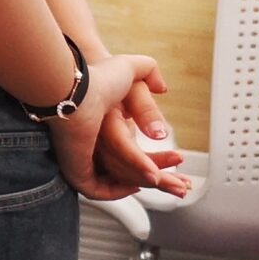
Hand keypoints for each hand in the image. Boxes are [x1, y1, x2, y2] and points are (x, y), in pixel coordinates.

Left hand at [41, 52, 190, 201]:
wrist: (77, 89)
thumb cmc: (99, 77)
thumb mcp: (129, 69)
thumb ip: (148, 72)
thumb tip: (162, 88)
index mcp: (104, 130)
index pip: (134, 155)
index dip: (160, 161)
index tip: (181, 160)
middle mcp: (93, 146)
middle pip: (130, 173)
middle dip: (161, 181)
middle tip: (183, 185)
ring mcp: (83, 159)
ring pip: (120, 181)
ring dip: (149, 183)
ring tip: (174, 182)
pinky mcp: (76, 170)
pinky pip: (98, 189)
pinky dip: (119, 190)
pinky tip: (141, 182)